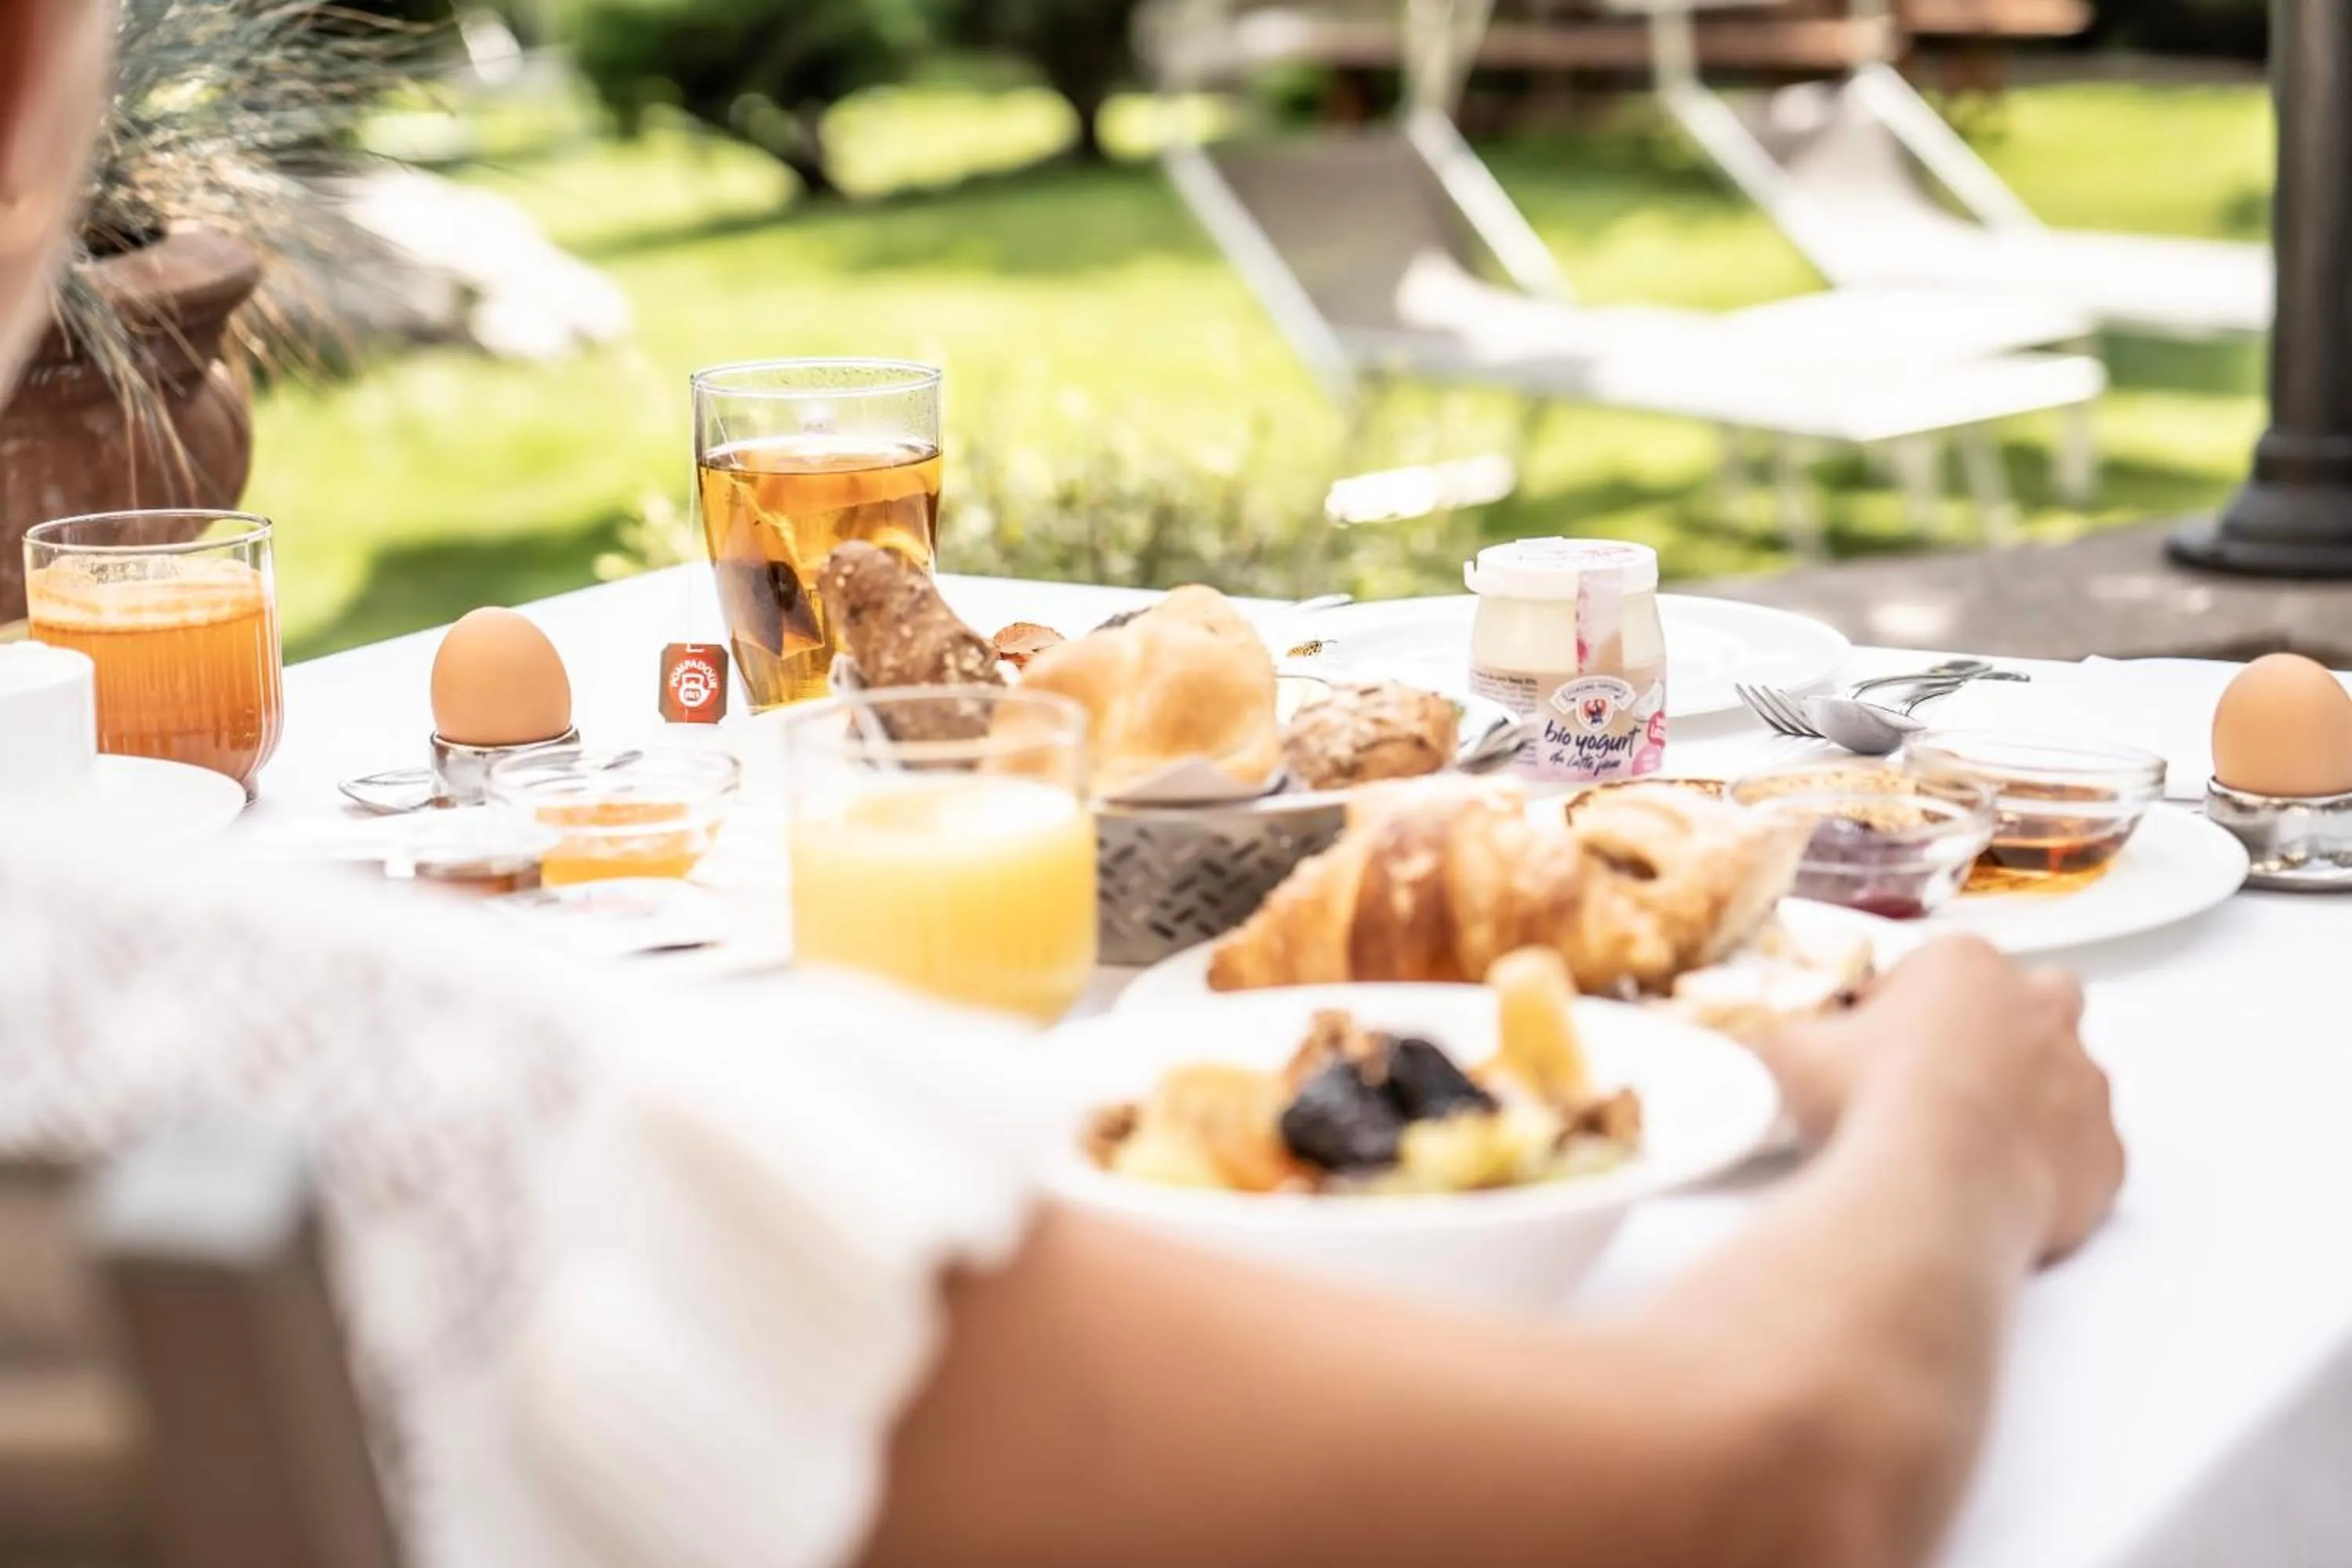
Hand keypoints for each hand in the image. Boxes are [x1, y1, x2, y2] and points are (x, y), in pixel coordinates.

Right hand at [1761, 936, 2123, 1261]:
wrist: (1931, 1186)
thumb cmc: (1867, 1100)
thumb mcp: (1791, 1052)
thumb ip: (1787, 1037)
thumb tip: (1763, 1044)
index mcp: (1966, 965)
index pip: (1944, 967)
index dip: (1908, 1006)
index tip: (1879, 1044)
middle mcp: (2042, 1010)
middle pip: (2041, 1001)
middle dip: (2007, 1029)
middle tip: (1950, 1077)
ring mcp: (2086, 1083)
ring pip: (2073, 1080)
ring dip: (2034, 1102)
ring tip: (1970, 1145)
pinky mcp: (2107, 1154)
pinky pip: (2087, 1156)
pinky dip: (2056, 1169)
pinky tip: (2003, 1189)